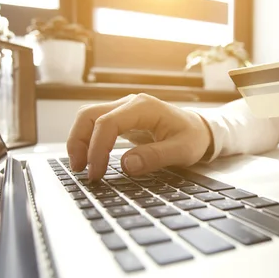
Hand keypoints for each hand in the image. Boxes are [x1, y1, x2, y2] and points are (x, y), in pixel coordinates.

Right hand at [66, 93, 212, 178]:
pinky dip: (87, 141)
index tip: (96, 173)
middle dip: (79, 142)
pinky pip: (95, 125)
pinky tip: (88, 159)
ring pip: (88, 118)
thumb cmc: (193, 138)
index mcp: (144, 107)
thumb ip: (156, 157)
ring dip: (79, 141)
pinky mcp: (120, 119)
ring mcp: (122, 109)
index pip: (108, 123)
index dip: (98, 148)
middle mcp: (129, 103)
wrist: (199, 129)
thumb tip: (126, 165)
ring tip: (79, 167)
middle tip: (79, 170)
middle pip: (89, 115)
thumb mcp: (183, 151)